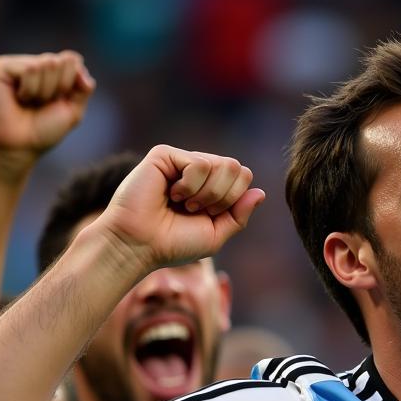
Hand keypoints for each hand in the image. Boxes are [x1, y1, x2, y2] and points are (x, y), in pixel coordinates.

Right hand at [0, 52, 94, 180]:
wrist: (22, 145)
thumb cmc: (45, 130)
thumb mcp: (73, 111)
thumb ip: (83, 88)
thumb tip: (79, 62)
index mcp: (55, 73)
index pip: (74, 60)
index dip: (72, 84)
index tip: (60, 101)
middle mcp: (37, 64)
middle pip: (61, 61)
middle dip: (58, 88)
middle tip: (43, 104)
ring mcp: (19, 64)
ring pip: (45, 64)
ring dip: (43, 91)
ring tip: (30, 102)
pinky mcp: (3, 66)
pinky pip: (29, 69)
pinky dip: (29, 89)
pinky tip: (19, 97)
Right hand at [94, 146, 264, 272]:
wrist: (140, 245)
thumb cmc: (174, 244)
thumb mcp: (216, 235)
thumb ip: (239, 215)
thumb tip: (260, 192)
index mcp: (211, 186)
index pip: (243, 177)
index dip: (234, 200)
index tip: (209, 215)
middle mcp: (197, 170)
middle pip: (237, 168)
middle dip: (223, 197)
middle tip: (197, 210)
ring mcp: (181, 161)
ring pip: (222, 165)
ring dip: (207, 194)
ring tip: (183, 204)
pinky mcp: (164, 155)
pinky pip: (199, 163)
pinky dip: (190, 186)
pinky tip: (172, 194)